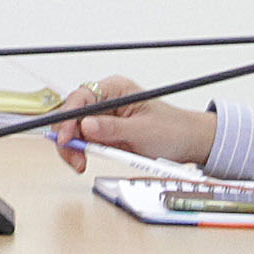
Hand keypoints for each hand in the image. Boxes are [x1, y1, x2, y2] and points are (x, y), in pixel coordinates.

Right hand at [47, 77, 214, 170]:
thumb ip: (112, 129)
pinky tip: (83, 161)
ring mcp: (104, 116)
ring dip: (73, 147)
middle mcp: (106, 100)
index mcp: (116, 89)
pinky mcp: (104, 132)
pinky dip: (80, 152)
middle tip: (73, 157)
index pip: (81, 97)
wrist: (188, 142)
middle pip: (71, 114)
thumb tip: (86, 126)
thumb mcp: (142, 131)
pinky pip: (83, 140)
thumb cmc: (173, 130)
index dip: (68, 118)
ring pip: (74, 129)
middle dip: (67, 137)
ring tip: (80, 163)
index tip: (65, 138)